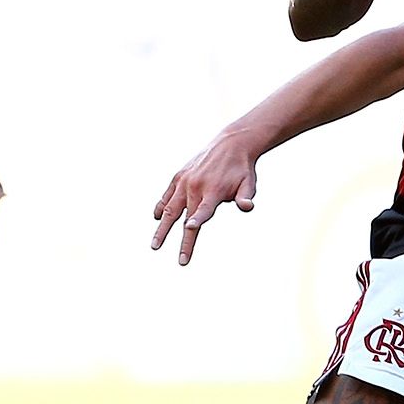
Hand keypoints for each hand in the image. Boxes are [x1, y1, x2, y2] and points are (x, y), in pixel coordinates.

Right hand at [151, 132, 259, 265]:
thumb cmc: (242, 169)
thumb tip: (247, 207)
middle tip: (181, 260)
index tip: (190, 229)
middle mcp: (196, 186)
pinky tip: (155, 217)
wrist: (231, 143)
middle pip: (185, 217)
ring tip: (155, 245)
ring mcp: (185, 181)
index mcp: (214, 190)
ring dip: (162, 228)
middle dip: (183, 241)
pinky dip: (160, 206)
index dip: (197, 220)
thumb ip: (245, 197)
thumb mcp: (249, 183)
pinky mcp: (179, 176)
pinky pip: (167, 195)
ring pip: (169, 208)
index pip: (204, 210)